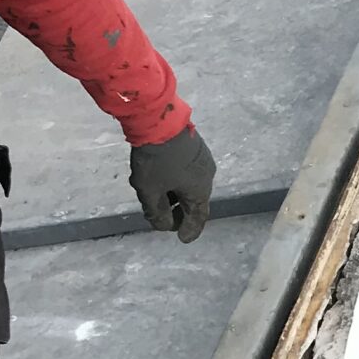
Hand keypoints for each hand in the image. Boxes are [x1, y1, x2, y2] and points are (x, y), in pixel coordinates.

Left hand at [129, 125, 214, 241]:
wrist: (158, 120)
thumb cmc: (156, 160)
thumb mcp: (150, 191)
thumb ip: (157, 213)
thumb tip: (164, 225)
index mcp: (200, 190)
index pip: (198, 217)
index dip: (190, 229)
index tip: (182, 238)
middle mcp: (207, 176)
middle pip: (194, 201)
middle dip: (179, 212)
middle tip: (165, 220)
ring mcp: (203, 160)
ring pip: (190, 185)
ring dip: (176, 196)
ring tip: (159, 199)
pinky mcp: (195, 148)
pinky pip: (188, 172)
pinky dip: (177, 182)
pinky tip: (162, 179)